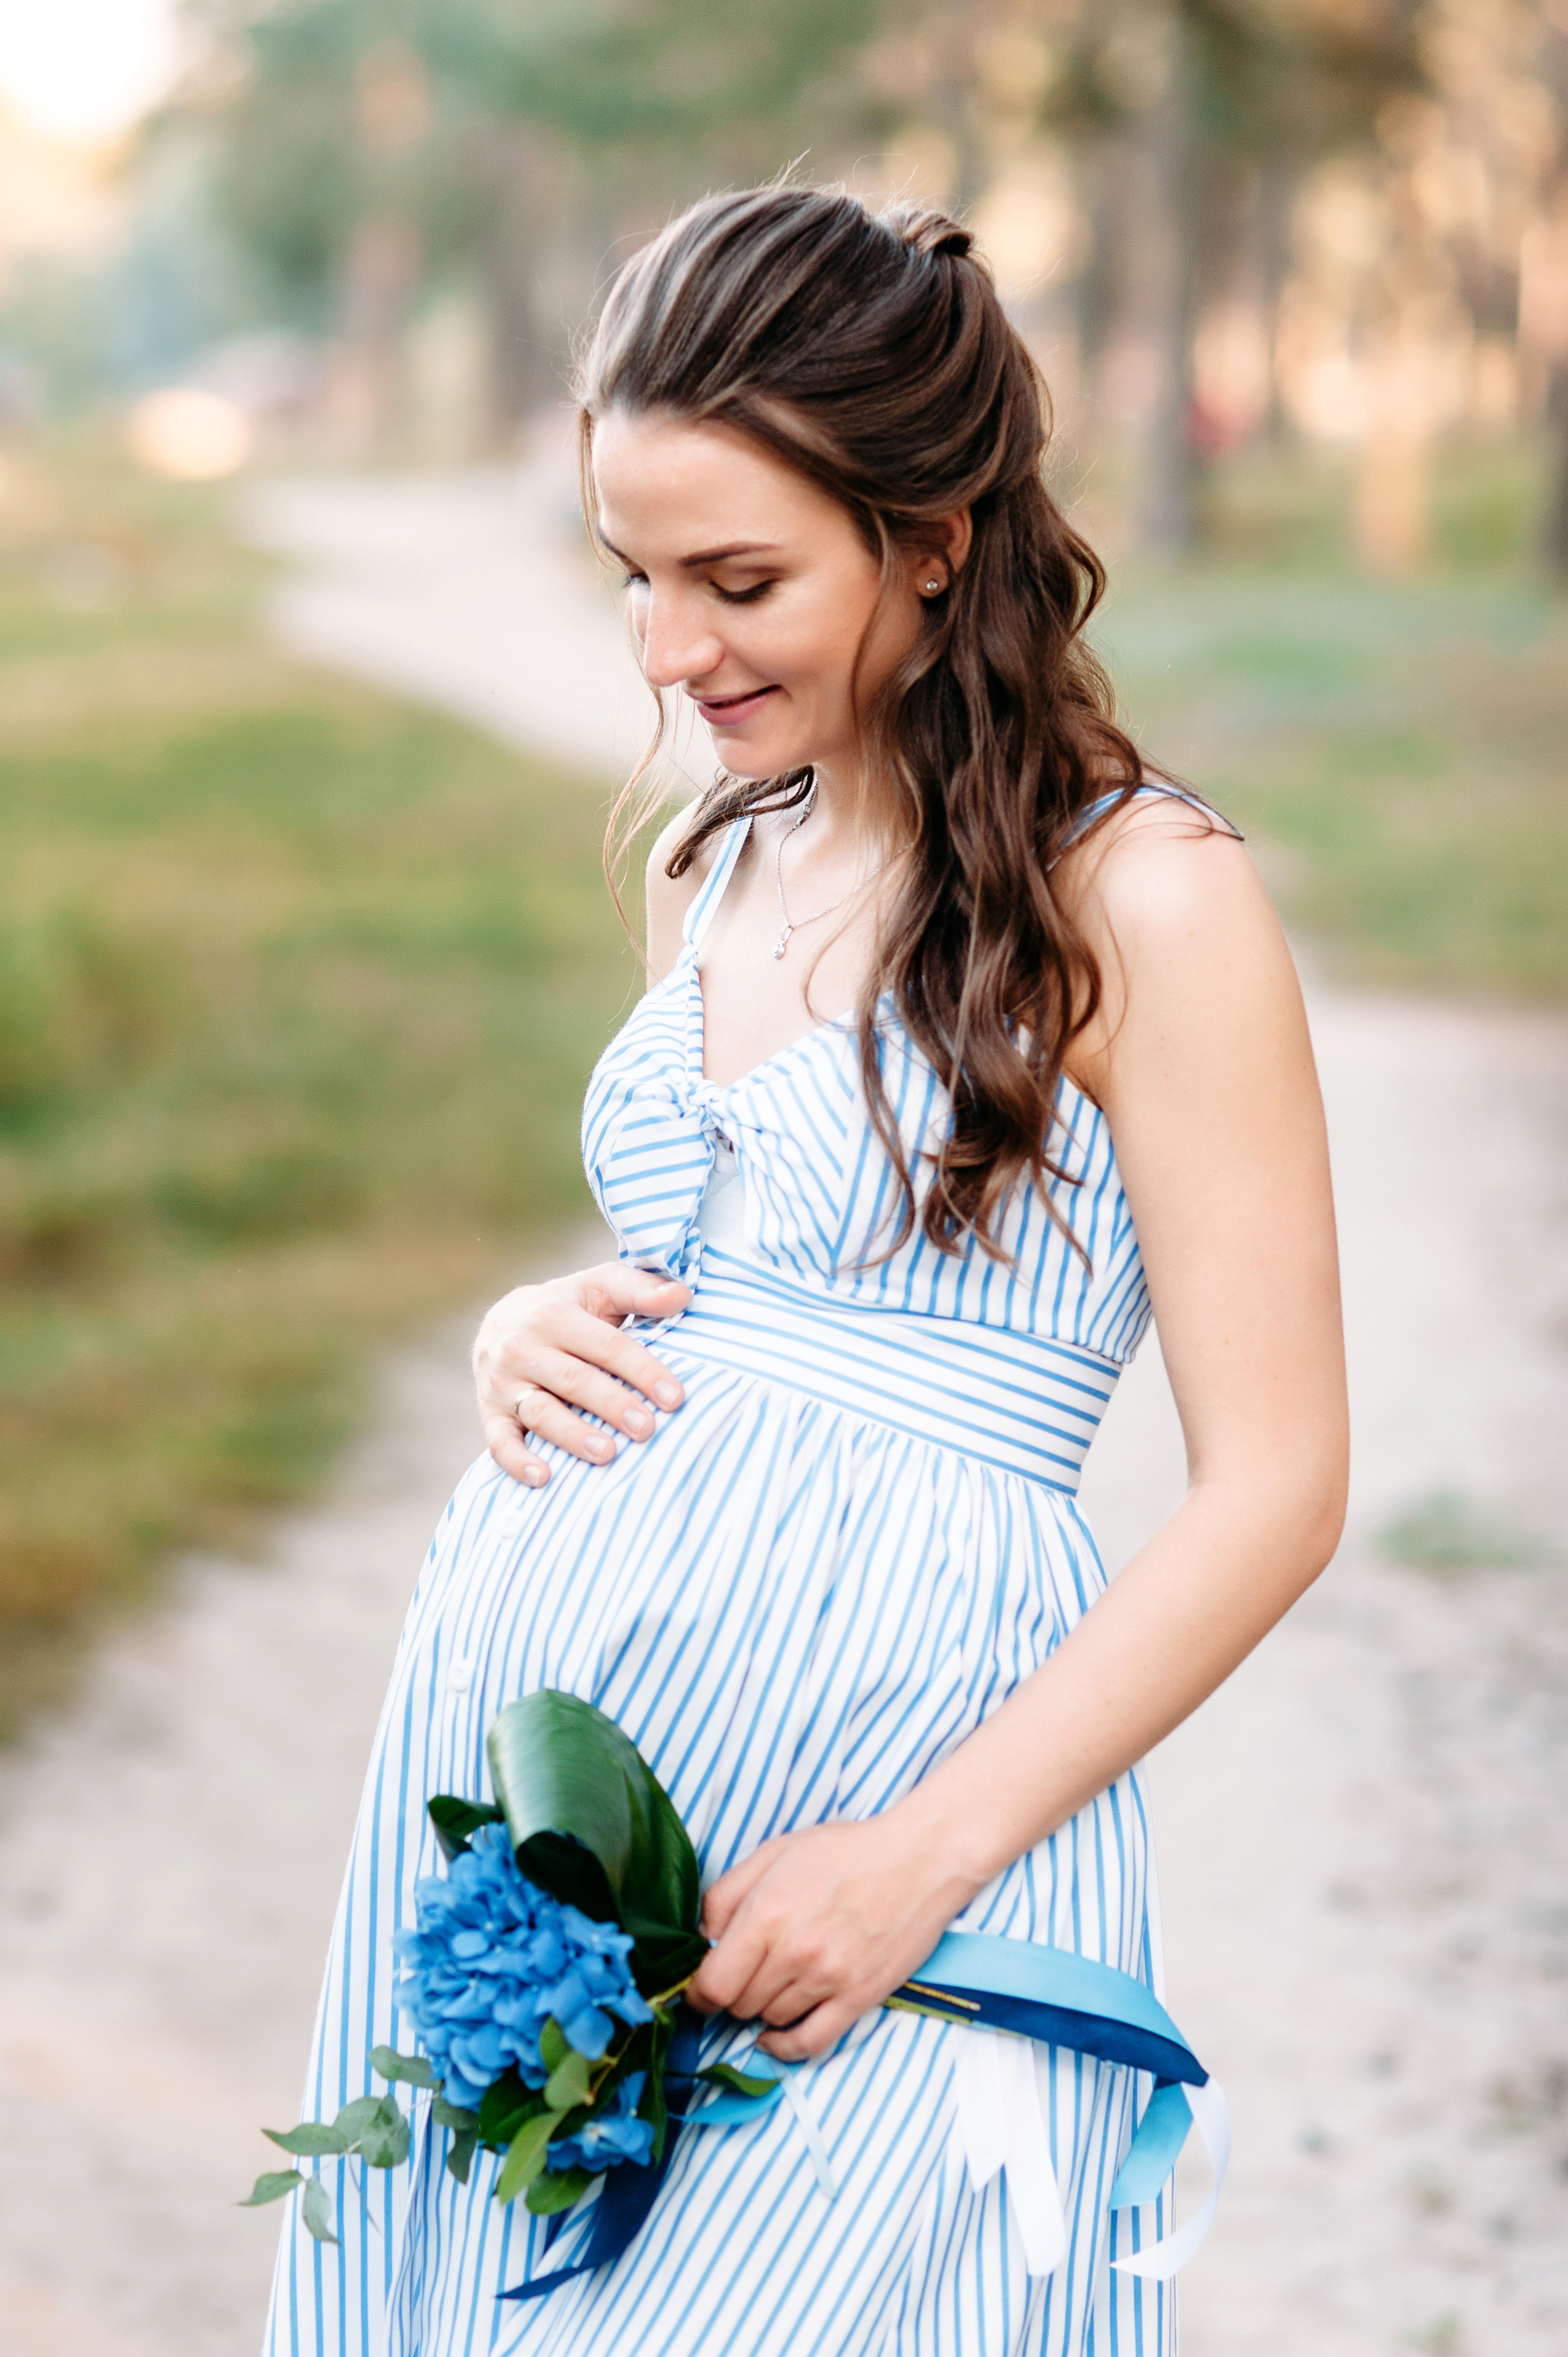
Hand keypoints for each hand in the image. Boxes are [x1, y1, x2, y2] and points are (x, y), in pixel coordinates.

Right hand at [473, 1262, 690, 1486]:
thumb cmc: (567, 1307)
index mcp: (553, 1313)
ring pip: (540, 1413)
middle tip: (647, 1429)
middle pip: (574, 1380)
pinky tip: (543, 1478)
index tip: (675, 1397)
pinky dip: (517, 1461)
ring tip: (608, 1454)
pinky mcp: (489, 1413)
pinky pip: (499, 1441)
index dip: (642, 1371)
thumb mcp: (599, 1286)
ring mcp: (502, 1383)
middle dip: (612, 1405)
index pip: (605, 1345)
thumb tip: (683, 1295)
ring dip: (573, 1435)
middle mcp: (522, 1347)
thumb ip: (640, 1289)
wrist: (501, 1322)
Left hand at [685, 1813, 980, 2060]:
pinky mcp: (858, 1997)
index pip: (713, 1983)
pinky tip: (774, 2037)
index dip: (698, 1991)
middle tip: (745, 1973)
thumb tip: (701, 1939)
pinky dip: (785, 2047)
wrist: (918, 1860)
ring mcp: (829, 1978)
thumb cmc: (845, 1851)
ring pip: (771, 2020)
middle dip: (733, 1993)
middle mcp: (794, 1951)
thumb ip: (726, 1895)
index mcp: (767, 1912)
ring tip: (775, 1980)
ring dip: (763, 2008)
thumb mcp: (774, 1853)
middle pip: (740, 2003)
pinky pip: (810, 2043)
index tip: (700, 1987)